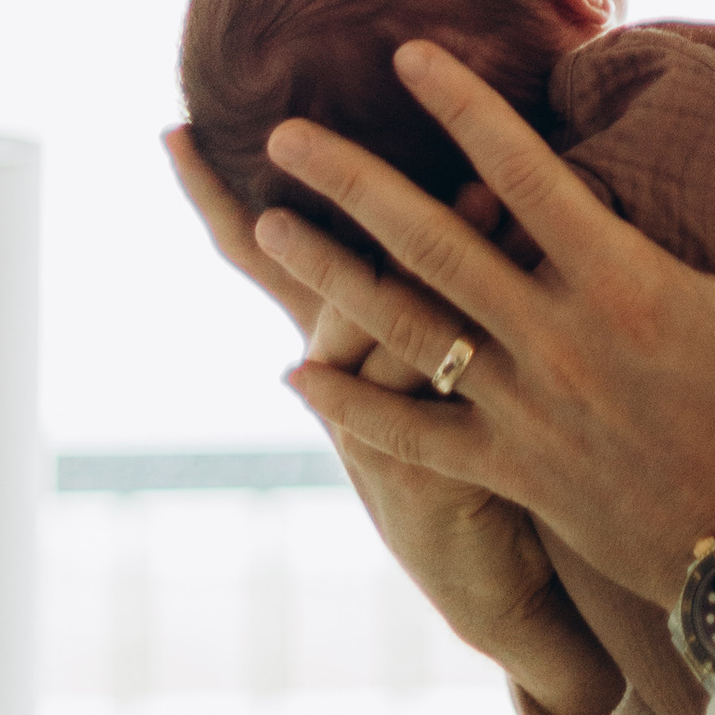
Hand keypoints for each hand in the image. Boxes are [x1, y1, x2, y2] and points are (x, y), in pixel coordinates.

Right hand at [166, 127, 619, 714]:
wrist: (486, 586)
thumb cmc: (459, 457)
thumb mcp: (410, 375)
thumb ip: (408, 281)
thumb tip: (419, 170)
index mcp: (326, 354)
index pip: (253, 262)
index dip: (209, 198)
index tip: (172, 128)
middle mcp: (339, 389)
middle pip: (331, 282)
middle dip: (362, 203)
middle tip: (391, 134)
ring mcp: (381, 436)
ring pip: (402, 332)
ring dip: (453, 256)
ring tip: (495, 194)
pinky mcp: (440, 477)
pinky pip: (464, 397)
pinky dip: (504, 347)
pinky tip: (541, 299)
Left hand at [252, 47, 714, 609]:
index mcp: (625, 284)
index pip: (524, 171)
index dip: (463, 104)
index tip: (407, 53)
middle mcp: (559, 342)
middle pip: (432, 244)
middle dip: (352, 182)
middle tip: (285, 132)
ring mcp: (527, 412)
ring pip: (405, 329)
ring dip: (329, 276)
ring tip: (265, 224)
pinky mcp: (513, 472)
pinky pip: (415, 436)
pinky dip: (351, 407)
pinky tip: (294, 374)